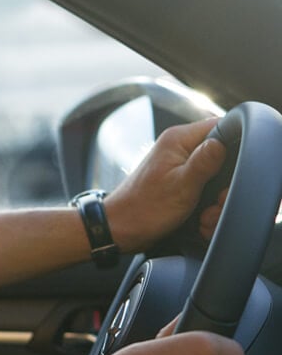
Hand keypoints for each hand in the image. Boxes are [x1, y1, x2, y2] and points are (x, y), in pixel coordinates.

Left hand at [104, 118, 225, 252]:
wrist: (120, 228)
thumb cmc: (144, 208)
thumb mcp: (181, 186)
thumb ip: (204, 162)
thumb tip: (223, 142)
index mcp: (178, 139)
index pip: (221, 126)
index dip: (234, 147)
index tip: (231, 173)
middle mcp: (178, 147)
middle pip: (222, 154)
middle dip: (224, 181)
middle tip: (216, 201)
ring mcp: (178, 163)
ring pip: (216, 174)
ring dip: (216, 196)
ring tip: (205, 214)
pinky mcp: (179, 180)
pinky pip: (204, 186)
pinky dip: (206, 202)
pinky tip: (200, 217)